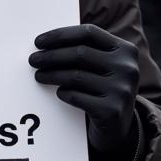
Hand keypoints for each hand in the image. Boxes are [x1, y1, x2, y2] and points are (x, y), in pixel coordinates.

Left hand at [29, 24, 139, 153]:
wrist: (118, 128)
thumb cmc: (103, 89)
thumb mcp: (103, 66)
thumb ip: (85, 51)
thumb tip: (46, 42)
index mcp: (126, 50)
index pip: (89, 33)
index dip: (60, 35)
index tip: (38, 42)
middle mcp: (127, 68)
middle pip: (79, 53)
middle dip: (51, 56)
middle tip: (33, 60)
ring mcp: (122, 90)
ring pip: (75, 76)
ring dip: (51, 75)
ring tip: (39, 76)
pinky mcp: (111, 111)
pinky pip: (77, 97)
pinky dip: (63, 93)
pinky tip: (59, 93)